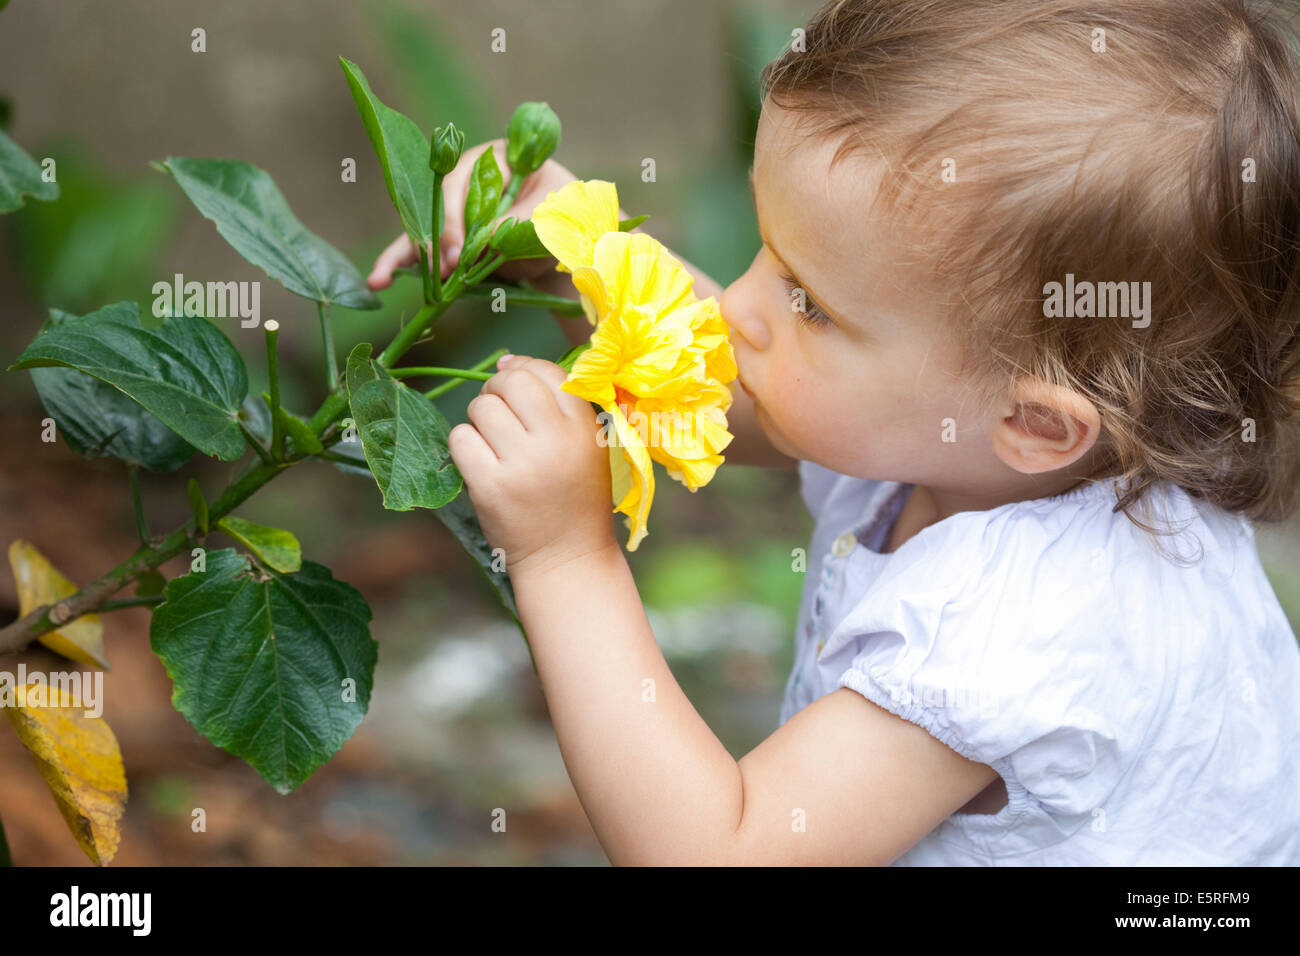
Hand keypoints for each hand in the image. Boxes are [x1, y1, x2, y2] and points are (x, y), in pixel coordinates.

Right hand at [367, 138, 579, 289]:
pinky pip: (419, 250)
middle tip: (444, 270)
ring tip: (380, 279)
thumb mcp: (550, 219)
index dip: (456, 217)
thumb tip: (482, 240)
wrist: (569, 251)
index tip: (459, 251)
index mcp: (494, 159)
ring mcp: (455, 210)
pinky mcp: (449, 240)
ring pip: (421, 227)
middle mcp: (467, 180)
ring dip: (401, 254)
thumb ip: (518, 224)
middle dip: (435, 239)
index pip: (463, 181)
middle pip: (435, 204)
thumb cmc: (565, 224)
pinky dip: (400, 264)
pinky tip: (377, 280)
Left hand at [448, 354, 616, 575]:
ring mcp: (522, 464)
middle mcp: (555, 441)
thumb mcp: (585, 447)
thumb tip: (504, 360)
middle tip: (499, 414)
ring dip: (479, 420)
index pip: (548, 372)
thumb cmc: (573, 497)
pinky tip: (480, 463)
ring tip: (493, 445)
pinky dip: (464, 446)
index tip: (516, 387)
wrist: (566, 559)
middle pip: (510, 383)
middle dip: (496, 390)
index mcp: (584, 428)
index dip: (524, 370)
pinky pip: (460, 439)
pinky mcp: (491, 487)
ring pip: (481, 408)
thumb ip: (557, 404)